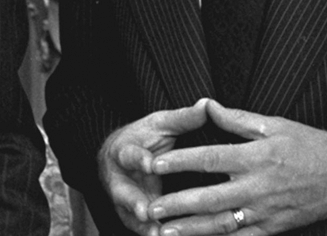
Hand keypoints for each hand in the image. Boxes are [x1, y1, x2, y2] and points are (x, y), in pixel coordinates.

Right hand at [99, 99, 210, 234]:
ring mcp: (124, 202)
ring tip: (157, 235)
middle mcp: (120, 180)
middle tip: (146, 212)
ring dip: (144, 227)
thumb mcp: (160, 124)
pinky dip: (153, 234)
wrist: (119, 156)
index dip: (138, 160)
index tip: (150, 164)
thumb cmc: (144, 138)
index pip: (130, 155)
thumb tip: (207, 104)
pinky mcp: (133, 218)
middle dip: (134, 203)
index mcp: (124, 152)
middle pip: (123, 194)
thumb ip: (182, 119)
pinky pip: (142, 230)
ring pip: (131, 218)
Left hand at [146, 100, 326, 235]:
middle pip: (210, 198)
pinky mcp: (272, 229)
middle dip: (177, 204)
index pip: (211, 159)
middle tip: (150, 207)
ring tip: (164, 232)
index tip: (156, 162)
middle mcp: (258, 187)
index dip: (181, 161)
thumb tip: (208, 106)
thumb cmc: (311, 145)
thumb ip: (237, 119)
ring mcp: (265, 212)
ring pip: (221, 225)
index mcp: (257, 156)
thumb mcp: (275, 124)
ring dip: (190, 230)